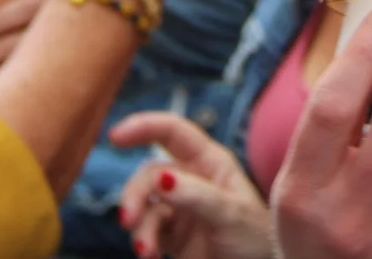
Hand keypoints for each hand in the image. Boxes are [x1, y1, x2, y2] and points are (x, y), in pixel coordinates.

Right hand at [111, 111, 271, 258]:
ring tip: (146, 251)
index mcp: (210, 162)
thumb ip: (196, 195)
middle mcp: (192, 179)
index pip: (173, 132)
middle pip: (149, 173)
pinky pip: (146, 230)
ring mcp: (180, 207)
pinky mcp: (172, 235)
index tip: (115, 136)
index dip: (143, 126)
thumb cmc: (256, 240)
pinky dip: (143, 242)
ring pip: (143, 204)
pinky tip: (149, 256)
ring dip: (139, 226)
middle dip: (135, 195)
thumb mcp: (231, 214)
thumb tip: (161, 178)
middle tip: (128, 220)